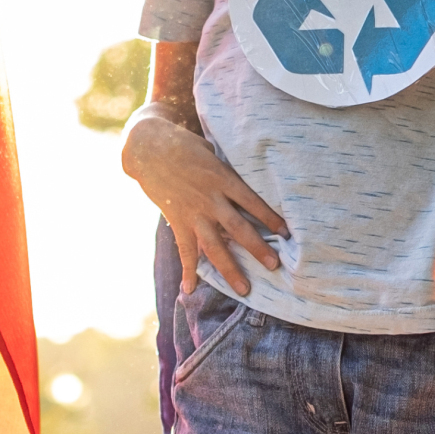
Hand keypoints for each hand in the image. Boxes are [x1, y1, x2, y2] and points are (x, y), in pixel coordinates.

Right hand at [122, 111, 286, 294]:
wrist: (147, 147)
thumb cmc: (183, 144)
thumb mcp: (211, 151)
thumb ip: (226, 169)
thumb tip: (243, 178)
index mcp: (223, 179)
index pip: (252, 201)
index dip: (270, 217)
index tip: (287, 233)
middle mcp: (211, 199)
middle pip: (238, 228)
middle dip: (257, 248)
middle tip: (274, 266)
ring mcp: (193, 213)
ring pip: (215, 246)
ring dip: (230, 269)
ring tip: (244, 289)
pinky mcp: (177, 220)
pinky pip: (184, 250)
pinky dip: (188, 270)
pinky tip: (190, 289)